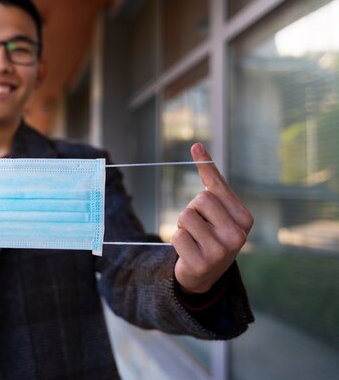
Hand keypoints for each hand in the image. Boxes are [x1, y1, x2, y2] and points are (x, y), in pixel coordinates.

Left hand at [171, 143, 253, 293]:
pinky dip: (177, 241)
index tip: (195, 147)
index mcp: (245, 219)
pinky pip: (177, 236)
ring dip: (182, 226)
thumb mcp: (219, 209)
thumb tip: (197, 146)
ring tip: (194, 239)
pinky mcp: (202, 264)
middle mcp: (237, 235)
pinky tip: (188, 253)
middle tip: (199, 227)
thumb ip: (212, 180)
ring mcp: (221, 252)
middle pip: (199, 201)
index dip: (203, 174)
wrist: (205, 274)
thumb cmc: (211, 234)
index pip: (213, 188)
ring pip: (185, 217)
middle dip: (191, 210)